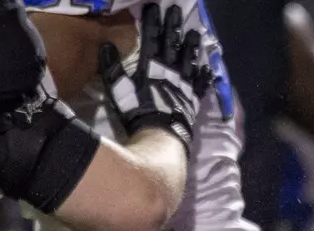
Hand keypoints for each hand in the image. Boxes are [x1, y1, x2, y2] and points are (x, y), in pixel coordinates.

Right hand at [100, 3, 213, 149]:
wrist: (160, 134)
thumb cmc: (136, 110)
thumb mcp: (118, 88)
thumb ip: (112, 67)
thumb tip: (106, 45)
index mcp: (151, 65)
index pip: (151, 38)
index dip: (152, 22)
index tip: (154, 8)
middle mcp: (169, 70)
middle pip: (172, 43)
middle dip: (173, 26)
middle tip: (176, 10)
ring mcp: (183, 84)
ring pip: (189, 59)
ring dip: (192, 46)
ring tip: (196, 33)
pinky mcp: (192, 99)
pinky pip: (200, 85)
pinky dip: (204, 77)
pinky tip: (208, 69)